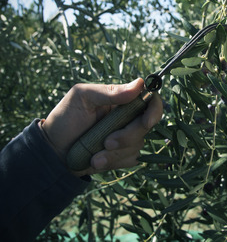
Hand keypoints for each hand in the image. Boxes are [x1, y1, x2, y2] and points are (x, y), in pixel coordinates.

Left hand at [41, 78, 162, 176]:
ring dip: (115, 153)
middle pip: (146, 125)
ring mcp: (127, 136)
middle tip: (106, 142)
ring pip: (138, 145)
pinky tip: (95, 161)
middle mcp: (128, 117)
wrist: (53, 150)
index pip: (150, 100)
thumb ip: (109, 91)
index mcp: (122, 100)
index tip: (145, 122)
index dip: (154, 110)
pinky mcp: (123, 154)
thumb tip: (139, 84)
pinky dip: (112, 162)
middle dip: (128, 136)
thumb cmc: (65, 118)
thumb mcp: (82, 97)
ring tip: (93, 156)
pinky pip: (130, 159)